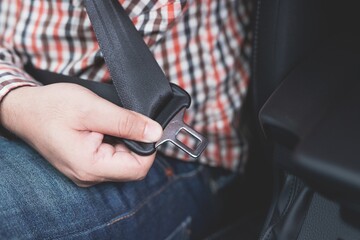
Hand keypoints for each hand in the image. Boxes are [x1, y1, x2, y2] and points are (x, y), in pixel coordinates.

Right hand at [0, 83, 162, 186]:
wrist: (24, 110)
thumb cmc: (51, 107)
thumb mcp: (92, 108)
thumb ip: (126, 122)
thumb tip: (155, 132)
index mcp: (90, 166)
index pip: (138, 168)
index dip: (149, 147)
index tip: (146, 126)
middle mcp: (89, 176)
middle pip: (132, 166)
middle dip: (135, 142)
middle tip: (123, 119)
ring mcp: (86, 172)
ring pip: (123, 161)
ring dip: (124, 140)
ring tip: (108, 122)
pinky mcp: (85, 165)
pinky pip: (111, 158)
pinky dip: (115, 142)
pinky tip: (103, 128)